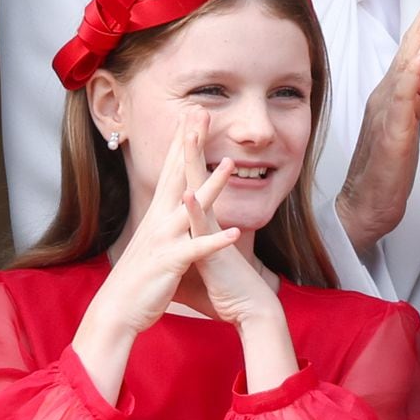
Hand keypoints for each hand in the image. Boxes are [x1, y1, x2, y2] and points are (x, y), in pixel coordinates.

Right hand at [73, 113, 240, 402]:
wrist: (116, 312)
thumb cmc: (137, 282)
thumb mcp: (152, 246)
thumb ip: (163, 227)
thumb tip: (170, 212)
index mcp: (156, 217)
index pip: (169, 172)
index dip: (179, 144)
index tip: (190, 118)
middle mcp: (158, 222)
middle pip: (177, 175)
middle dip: (189, 144)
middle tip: (201, 114)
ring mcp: (165, 240)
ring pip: (192, 207)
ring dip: (212, 185)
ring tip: (231, 164)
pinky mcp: (171, 262)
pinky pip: (198, 249)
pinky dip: (217, 241)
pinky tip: (237, 232)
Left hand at [180, 112, 298, 391]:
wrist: (249, 309)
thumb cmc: (223, 291)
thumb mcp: (195, 266)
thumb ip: (183, 249)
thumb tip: (170, 244)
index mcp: (200, 221)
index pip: (189, 180)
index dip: (184, 153)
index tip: (181, 126)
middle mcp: (207, 220)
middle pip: (196, 174)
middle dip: (192, 142)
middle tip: (194, 110)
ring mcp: (211, 232)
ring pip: (201, 191)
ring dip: (195, 164)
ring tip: (189, 135)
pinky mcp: (214, 250)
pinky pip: (203, 228)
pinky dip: (195, 211)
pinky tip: (188, 194)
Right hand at [337, 0, 419, 254]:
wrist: (365, 206)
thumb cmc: (385, 167)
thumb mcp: (409, 121)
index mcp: (395, 94)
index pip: (413, 48)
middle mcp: (388, 97)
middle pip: (408, 48)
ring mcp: (387, 114)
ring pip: (405, 67)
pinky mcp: (392, 134)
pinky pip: (404, 101)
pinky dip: (416, 77)